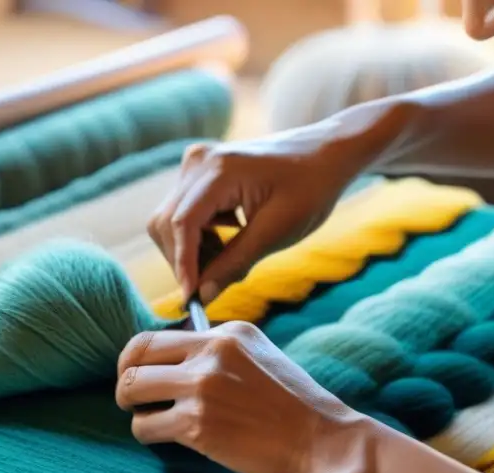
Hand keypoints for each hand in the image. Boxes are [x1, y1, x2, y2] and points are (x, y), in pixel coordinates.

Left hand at [115, 321, 355, 472]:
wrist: (320, 440)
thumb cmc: (291, 404)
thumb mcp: (259, 355)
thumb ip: (219, 349)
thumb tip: (173, 357)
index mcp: (226, 333)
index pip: (156, 335)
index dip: (136, 357)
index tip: (138, 373)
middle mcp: (212, 353)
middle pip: (135, 356)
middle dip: (125, 380)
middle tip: (131, 398)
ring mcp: (203, 387)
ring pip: (132, 390)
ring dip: (132, 408)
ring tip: (146, 418)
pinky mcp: (198, 424)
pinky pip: (145, 426)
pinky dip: (146, 433)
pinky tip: (162, 436)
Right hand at [147, 109, 390, 302]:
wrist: (327, 153)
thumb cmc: (311, 188)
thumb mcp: (276, 232)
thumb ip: (234, 264)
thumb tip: (202, 296)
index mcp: (219, 171)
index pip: (182, 224)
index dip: (183, 264)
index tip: (190, 298)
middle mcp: (199, 162)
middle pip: (166, 223)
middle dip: (184, 260)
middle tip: (213, 286)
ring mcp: (196, 162)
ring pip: (170, 220)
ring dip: (191, 249)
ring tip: (228, 261)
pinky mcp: (200, 169)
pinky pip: (183, 211)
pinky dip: (199, 235)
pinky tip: (229, 239)